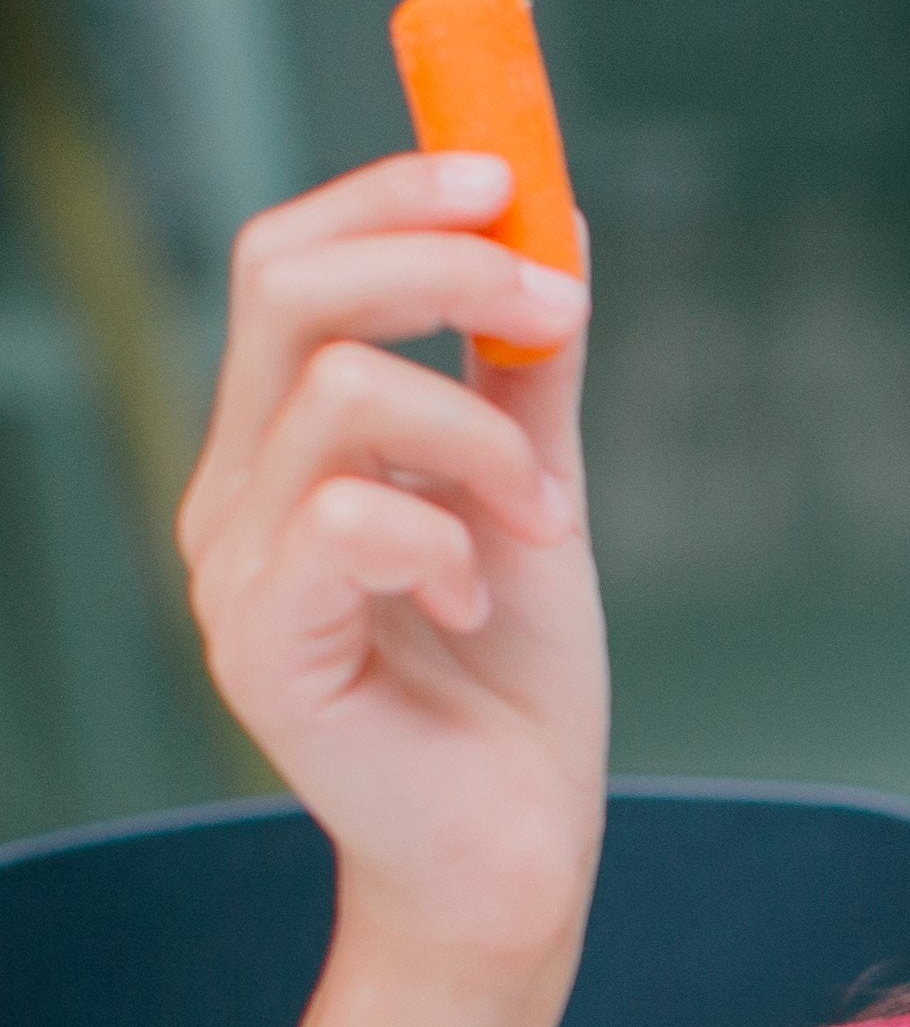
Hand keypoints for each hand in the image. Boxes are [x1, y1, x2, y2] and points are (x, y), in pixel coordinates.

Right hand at [179, 150, 606, 972]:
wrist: (517, 854)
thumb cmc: (519, 693)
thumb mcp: (537, 501)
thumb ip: (530, 376)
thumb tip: (557, 231)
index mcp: (282, 445)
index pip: (289, 261)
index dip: (391, 195)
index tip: (510, 172)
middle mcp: (235, 492)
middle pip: (289, 287)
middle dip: (440, 264)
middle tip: (557, 305)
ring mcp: (234, 569)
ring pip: (341, 393)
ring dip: (484, 438)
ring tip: (545, 525)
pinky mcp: (264, 648)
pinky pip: (346, 518)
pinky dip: (445, 539)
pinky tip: (479, 605)